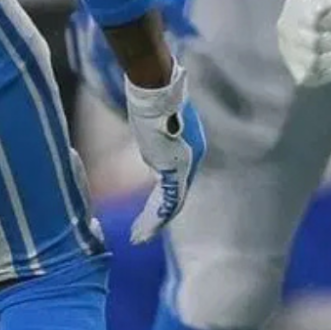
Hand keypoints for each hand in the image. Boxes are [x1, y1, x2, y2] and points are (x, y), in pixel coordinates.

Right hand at [122, 65, 205, 243]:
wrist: (157, 91)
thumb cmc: (154, 99)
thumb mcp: (155, 122)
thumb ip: (156, 136)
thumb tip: (149, 134)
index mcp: (188, 151)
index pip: (177, 183)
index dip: (163, 201)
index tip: (152, 214)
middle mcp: (191, 160)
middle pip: (175, 197)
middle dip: (158, 218)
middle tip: (143, 235)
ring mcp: (184, 165)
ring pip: (171, 202)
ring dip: (154, 223)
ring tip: (139, 238)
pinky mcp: (175, 168)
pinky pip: (169, 200)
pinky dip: (156, 218)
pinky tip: (146, 231)